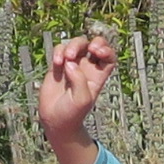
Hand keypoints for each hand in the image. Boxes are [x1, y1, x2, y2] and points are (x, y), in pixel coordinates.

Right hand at [37, 34, 116, 163]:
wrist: (55, 121)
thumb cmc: (72, 114)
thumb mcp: (82, 99)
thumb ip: (79, 80)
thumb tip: (70, 63)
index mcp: (97, 76)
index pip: (108, 57)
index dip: (106, 50)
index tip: (97, 52)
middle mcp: (86, 69)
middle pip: (94, 45)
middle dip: (92, 42)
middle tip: (88, 48)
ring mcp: (72, 66)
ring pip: (77, 45)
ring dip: (72, 46)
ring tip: (66, 58)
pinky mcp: (58, 66)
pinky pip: (60, 51)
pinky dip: (58, 51)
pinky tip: (56, 62)